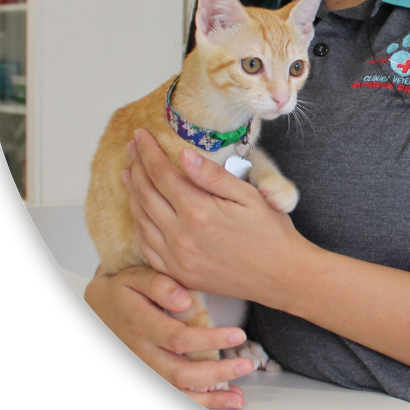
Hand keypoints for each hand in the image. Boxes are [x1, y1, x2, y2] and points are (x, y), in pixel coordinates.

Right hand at [83, 264, 254, 409]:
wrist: (97, 310)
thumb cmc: (123, 291)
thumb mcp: (135, 277)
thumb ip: (159, 284)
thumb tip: (184, 300)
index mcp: (139, 325)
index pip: (177, 338)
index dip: (209, 339)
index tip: (238, 334)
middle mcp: (140, 354)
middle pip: (179, 373)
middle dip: (216, 372)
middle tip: (246, 365)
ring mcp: (143, 370)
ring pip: (176, 392)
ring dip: (209, 398)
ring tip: (238, 396)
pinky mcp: (150, 377)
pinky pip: (174, 396)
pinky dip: (200, 403)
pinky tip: (222, 401)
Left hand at [123, 129, 302, 308]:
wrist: (280, 275)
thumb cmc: (269, 232)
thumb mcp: (248, 196)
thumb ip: (213, 176)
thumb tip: (184, 154)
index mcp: (199, 212)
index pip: (161, 174)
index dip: (148, 151)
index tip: (141, 134)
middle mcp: (180, 236)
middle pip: (145, 193)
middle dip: (136, 165)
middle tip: (132, 147)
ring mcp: (176, 258)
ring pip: (140, 219)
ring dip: (132, 192)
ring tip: (129, 172)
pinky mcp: (177, 273)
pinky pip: (146, 245)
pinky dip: (138, 223)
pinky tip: (139, 209)